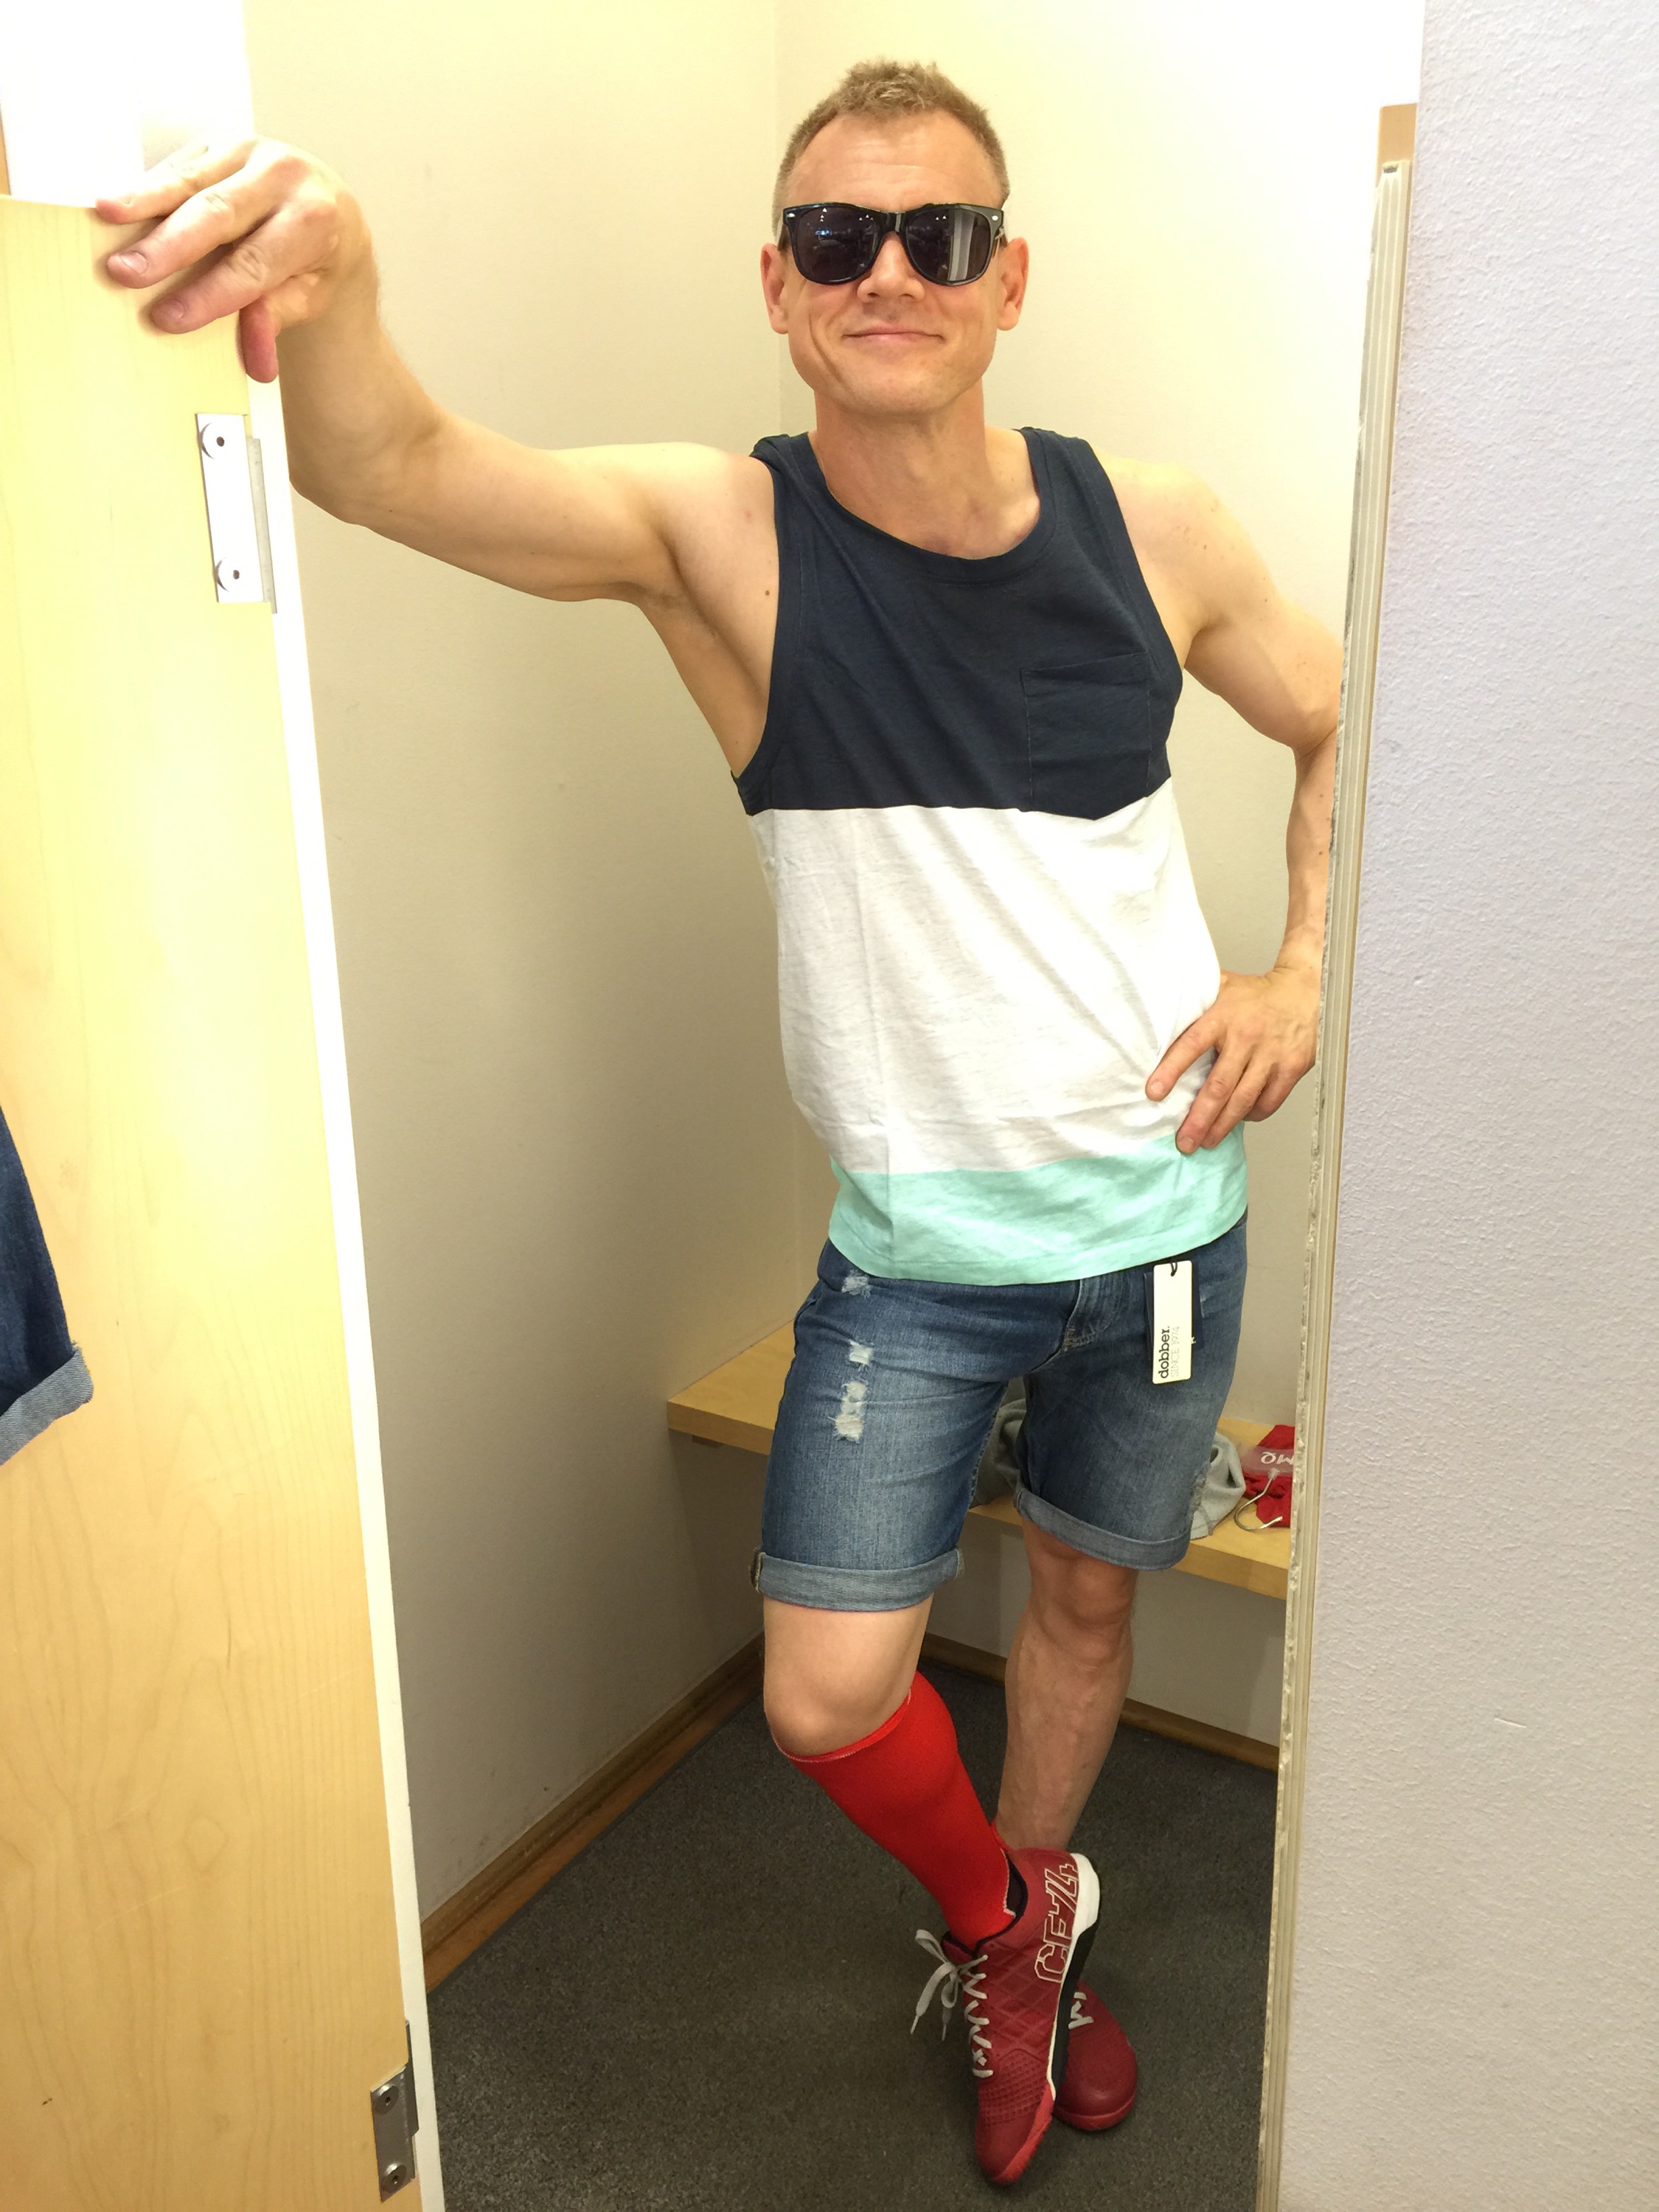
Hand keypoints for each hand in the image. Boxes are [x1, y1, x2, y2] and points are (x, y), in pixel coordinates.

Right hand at [96, 139, 364, 383]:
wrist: (330, 206)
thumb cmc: (313, 257)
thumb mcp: (309, 294)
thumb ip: (277, 317)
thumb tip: (257, 359)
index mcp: (312, 219)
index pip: (252, 265)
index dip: (209, 294)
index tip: (169, 318)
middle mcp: (282, 175)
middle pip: (216, 215)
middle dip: (167, 247)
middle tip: (126, 272)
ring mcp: (247, 151)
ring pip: (189, 180)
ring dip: (143, 201)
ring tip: (107, 216)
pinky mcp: (217, 142)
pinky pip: (176, 167)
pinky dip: (145, 189)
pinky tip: (116, 204)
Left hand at [1146, 966, 1318, 1153]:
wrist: (1303, 991)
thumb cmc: (1255, 995)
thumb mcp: (1220, 988)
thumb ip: (1193, 1003)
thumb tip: (1156, 1012)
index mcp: (1223, 1016)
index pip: (1191, 1045)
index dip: (1171, 1070)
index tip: (1154, 1093)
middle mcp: (1246, 1037)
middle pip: (1218, 1086)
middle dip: (1198, 1118)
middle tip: (1184, 1141)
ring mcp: (1271, 1055)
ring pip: (1243, 1100)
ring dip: (1222, 1126)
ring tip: (1206, 1142)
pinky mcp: (1292, 1067)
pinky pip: (1269, 1101)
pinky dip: (1252, 1115)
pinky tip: (1238, 1121)